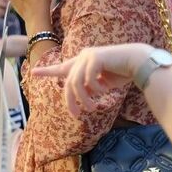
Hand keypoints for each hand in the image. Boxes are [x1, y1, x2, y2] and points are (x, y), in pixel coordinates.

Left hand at [30, 43, 152, 115]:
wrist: (137, 62)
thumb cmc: (120, 72)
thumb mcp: (100, 84)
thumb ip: (87, 87)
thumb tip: (78, 95)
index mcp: (81, 62)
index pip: (61, 68)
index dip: (47, 71)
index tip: (33, 73)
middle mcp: (81, 57)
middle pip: (68, 83)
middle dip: (70, 101)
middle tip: (75, 115)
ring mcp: (87, 56)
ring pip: (76, 82)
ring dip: (84, 99)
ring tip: (92, 108)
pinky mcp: (95, 57)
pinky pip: (88, 79)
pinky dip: (96, 89)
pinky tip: (105, 90)